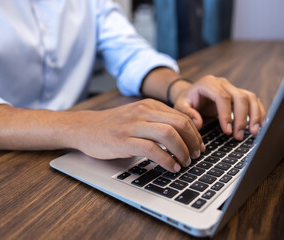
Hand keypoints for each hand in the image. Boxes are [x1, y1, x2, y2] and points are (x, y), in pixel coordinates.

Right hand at [69, 99, 204, 171]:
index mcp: (149, 105)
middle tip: (196, 155)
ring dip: (182, 151)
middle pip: (180, 123)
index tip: (199, 146)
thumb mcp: (137, 116)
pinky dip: (167, 160)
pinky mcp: (124, 140)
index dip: (195, 134)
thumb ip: (157, 121)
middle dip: (193, 142)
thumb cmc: (113, 125)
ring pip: (168, 134)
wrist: (85, 128)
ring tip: (185, 162)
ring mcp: (132, 125)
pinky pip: (152, 149)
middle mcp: (143, 112)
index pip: (182, 117)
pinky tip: (171, 167)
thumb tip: (183, 136)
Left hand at [170, 75, 266, 139]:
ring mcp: (232, 88)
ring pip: (250, 98)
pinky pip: (253, 101)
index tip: (227, 131)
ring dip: (254, 115)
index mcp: (208, 84)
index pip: (222, 97)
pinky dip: (258, 112)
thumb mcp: (180, 106)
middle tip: (239, 136)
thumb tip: (199, 123)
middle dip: (242, 118)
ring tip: (254, 133)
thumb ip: (187, 114)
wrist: (191, 94)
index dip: (226, 114)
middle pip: (240, 97)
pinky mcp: (239, 94)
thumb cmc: (186, 100)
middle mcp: (223, 83)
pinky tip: (259, 126)